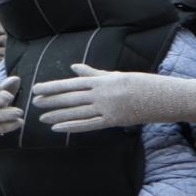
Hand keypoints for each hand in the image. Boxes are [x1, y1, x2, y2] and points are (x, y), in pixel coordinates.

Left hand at [32, 64, 195, 132]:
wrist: (162, 96)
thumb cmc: (138, 83)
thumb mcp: (114, 74)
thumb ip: (92, 73)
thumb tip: (73, 67)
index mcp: (101, 80)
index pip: (71, 84)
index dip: (52, 87)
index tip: (37, 89)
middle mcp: (101, 94)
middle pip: (70, 98)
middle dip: (50, 101)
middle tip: (33, 103)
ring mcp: (106, 108)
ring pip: (76, 112)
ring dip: (57, 115)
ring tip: (41, 118)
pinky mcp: (113, 121)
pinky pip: (88, 125)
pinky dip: (72, 126)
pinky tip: (58, 128)